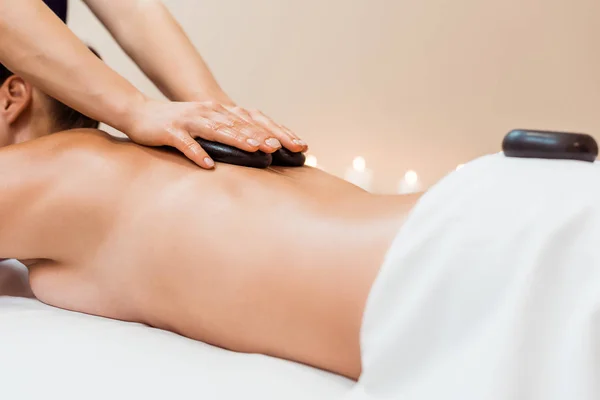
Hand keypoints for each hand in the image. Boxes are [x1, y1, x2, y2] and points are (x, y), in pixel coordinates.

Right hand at [125, 99, 307, 168]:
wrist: (140, 113)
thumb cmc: (179, 123)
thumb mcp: (207, 124)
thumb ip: (229, 133)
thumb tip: (258, 147)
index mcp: (219, 112)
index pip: (252, 122)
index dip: (273, 132)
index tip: (293, 144)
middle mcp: (208, 113)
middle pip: (239, 125)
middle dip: (260, 136)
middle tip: (280, 147)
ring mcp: (190, 121)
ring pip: (217, 130)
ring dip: (236, 140)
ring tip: (254, 149)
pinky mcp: (172, 131)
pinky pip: (186, 144)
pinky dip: (197, 153)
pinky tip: (208, 165)